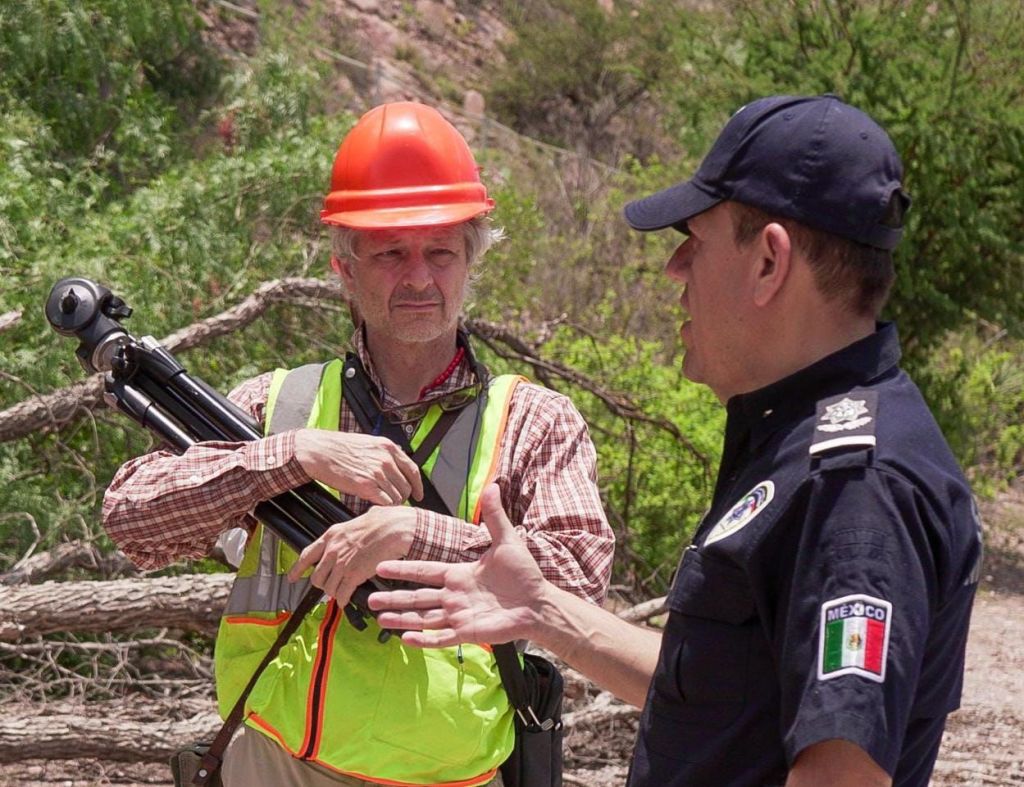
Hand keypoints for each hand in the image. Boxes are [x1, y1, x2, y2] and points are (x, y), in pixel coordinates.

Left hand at [287, 506, 416, 607]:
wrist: (395, 528)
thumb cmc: (384, 522)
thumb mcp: (359, 521)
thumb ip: (350, 531)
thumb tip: (356, 531)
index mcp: (332, 535)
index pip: (307, 555)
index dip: (298, 569)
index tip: (293, 577)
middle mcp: (333, 550)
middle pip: (317, 576)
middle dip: (323, 584)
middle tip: (331, 585)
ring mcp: (342, 564)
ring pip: (328, 587)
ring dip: (335, 592)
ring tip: (342, 591)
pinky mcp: (353, 575)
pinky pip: (342, 594)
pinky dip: (343, 600)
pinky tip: (346, 600)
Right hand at [294, 428, 423, 505]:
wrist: (320, 452)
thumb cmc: (339, 447)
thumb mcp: (369, 442)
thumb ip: (385, 453)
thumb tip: (396, 465)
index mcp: (388, 448)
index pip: (413, 470)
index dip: (418, 485)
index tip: (419, 494)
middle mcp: (386, 460)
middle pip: (406, 486)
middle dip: (403, 496)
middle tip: (396, 501)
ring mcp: (377, 473)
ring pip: (397, 497)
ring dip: (392, 503)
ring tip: (383, 503)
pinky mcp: (366, 486)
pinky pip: (385, 502)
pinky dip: (384, 507)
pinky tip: (376, 505)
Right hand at [369, 484, 546, 646]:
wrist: (539, 602)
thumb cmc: (524, 573)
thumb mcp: (507, 541)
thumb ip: (494, 517)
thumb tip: (492, 485)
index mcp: (459, 574)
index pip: (425, 572)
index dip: (403, 570)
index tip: (381, 566)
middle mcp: (455, 596)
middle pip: (418, 598)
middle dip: (394, 599)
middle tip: (370, 599)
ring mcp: (460, 615)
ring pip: (424, 618)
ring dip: (402, 619)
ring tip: (380, 619)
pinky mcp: (469, 632)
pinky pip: (443, 637)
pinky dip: (425, 639)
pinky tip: (407, 639)